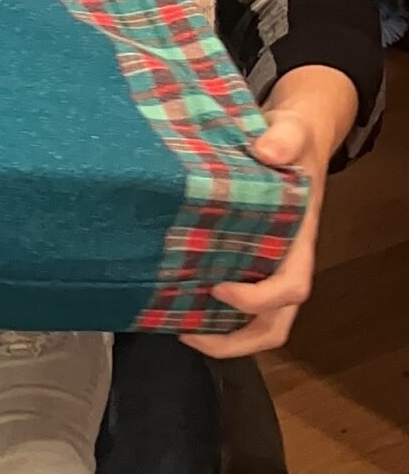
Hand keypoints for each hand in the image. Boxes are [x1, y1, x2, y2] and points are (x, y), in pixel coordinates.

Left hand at [187, 66, 353, 360]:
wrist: (292, 138)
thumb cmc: (293, 140)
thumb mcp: (292, 131)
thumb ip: (283, 138)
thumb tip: (267, 150)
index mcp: (300, 242)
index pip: (290, 289)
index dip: (257, 299)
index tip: (219, 287)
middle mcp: (285, 263)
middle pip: (274, 325)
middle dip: (235, 342)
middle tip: (188, 333)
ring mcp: (266, 267)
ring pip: (254, 323)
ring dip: (219, 335)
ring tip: (176, 325)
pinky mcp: (246, 262)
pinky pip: (233, 303)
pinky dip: (209, 313)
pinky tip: (174, 299)